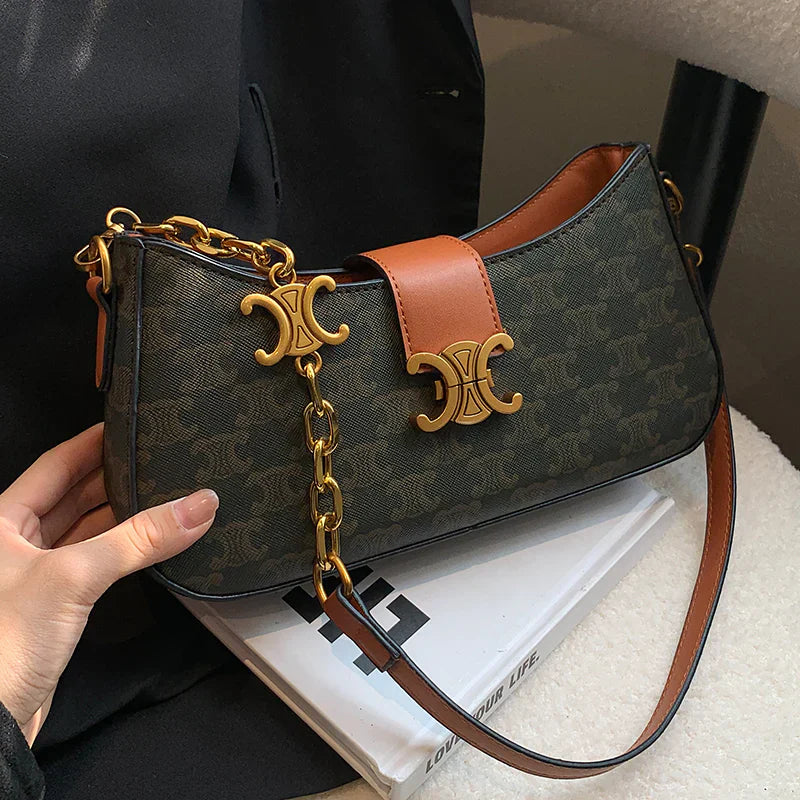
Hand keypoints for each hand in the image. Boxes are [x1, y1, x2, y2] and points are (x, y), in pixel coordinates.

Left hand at [0, 423, 217, 743]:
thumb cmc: (3, 644)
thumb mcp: (74, 575)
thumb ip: (139, 538)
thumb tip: (197, 506)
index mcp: (1, 520)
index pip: (56, 463)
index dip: (94, 442)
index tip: (131, 425)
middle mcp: (14, 542)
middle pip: (74, 494)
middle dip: (117, 477)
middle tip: (159, 459)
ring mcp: (36, 574)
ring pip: (88, 529)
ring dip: (126, 515)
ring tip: (166, 493)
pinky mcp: (56, 605)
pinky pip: (96, 561)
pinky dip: (124, 549)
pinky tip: (151, 540)